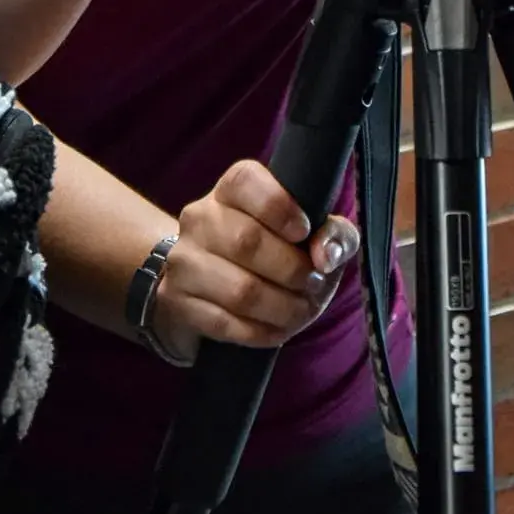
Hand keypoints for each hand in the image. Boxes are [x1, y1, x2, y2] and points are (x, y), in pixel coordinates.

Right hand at [150, 161, 359, 355]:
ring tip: (300, 310)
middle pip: (247, 241)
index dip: (280, 207)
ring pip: (240, 291)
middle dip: (293, 270)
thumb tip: (325, 254)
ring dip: (283, 308)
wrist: (212, 284)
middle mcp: (200, 217)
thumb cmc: (274, 251)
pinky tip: (276, 327)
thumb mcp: (312, 235)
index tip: (304, 232)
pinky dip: (262, 332)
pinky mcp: (178, 301)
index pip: (246, 181)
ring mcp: (183, 261)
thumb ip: (335, 234)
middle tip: (311, 283)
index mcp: (230, 190)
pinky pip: (227, 324)